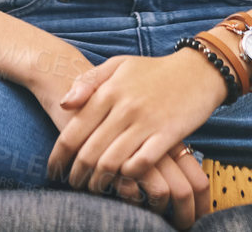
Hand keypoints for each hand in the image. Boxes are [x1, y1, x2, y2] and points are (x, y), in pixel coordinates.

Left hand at [42, 51, 226, 228]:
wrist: (198, 71)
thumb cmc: (153, 71)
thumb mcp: (118, 65)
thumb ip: (89, 81)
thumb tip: (63, 103)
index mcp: (108, 90)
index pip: (73, 131)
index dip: (58, 156)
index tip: (53, 169)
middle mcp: (124, 107)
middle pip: (89, 152)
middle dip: (76, 174)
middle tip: (72, 183)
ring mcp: (146, 122)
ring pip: (112, 162)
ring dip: (99, 181)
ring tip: (94, 187)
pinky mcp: (168, 135)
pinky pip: (142, 163)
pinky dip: (129, 175)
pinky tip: (124, 178)